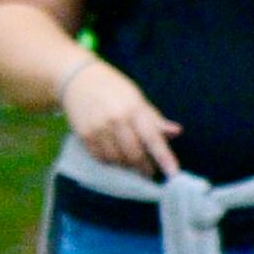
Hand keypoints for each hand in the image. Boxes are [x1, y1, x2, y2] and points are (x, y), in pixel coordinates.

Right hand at [61, 56, 182, 178]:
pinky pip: (100, 157)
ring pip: (117, 159)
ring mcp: (98, 128)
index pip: (152, 138)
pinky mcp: (84, 135)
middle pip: (134, 154)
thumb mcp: (138, 99)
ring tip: (131, 161)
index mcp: (134, 109)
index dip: (164, 157)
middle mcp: (116, 120)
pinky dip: (110, 161)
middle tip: (149, 171)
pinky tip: (114, 155)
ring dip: (126, 165)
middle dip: (144, 167)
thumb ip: (155, 119)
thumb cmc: (114, 90)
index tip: (173, 173)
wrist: (78, 80)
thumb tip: (176, 132)